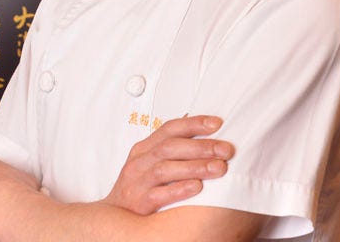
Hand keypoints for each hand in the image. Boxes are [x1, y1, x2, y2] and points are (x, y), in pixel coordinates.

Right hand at [104, 115, 233, 215]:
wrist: (114, 217)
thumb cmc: (138, 187)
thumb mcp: (148, 161)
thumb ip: (168, 144)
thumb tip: (193, 121)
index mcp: (144, 148)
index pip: (170, 128)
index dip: (193, 124)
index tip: (216, 123)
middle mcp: (139, 162)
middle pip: (170, 147)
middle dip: (201, 146)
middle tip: (225, 149)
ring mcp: (137, 182)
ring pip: (166, 169)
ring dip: (195, 166)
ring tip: (218, 168)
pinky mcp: (139, 203)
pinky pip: (159, 195)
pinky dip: (179, 189)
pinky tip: (197, 187)